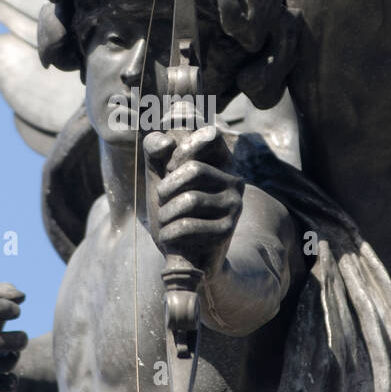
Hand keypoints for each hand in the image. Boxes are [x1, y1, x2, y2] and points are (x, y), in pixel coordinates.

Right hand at [0, 282, 28, 391]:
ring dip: (14, 358)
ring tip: (13, 353)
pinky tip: (9, 375)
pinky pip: (1, 386)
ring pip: (0, 365)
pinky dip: (11, 381)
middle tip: (24, 338)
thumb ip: (4, 292)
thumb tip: (19, 296)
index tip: (18, 311)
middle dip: (17, 340)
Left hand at [143, 125, 243, 277]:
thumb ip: (155, 151)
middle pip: (194, 169)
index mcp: (221, 162)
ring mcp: (234, 206)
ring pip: (190, 200)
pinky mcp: (227, 230)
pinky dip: (169, 233)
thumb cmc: (173, 210)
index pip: (211, 135)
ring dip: (166, 214)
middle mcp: (235, 180)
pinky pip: (189, 225)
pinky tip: (170, 237)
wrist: (187, 255)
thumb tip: (165, 142)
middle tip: (163, 200)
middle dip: (167, 187)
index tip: (170, 168)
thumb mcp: (160, 176)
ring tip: (166, 221)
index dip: (184, 149)